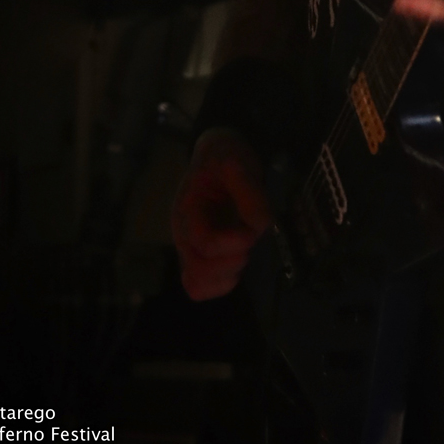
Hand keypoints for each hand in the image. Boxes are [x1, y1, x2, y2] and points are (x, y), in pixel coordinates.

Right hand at [171, 128, 272, 299]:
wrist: (218, 156)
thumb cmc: (224, 157)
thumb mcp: (238, 162)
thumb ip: (249, 191)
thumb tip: (260, 225)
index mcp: (188, 209)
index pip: (202, 242)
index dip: (230, 243)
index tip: (251, 231)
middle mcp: (184, 233)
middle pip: (197, 270)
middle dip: (231, 260)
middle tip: (248, 240)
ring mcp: (190, 248)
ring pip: (197, 285)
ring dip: (227, 275)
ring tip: (243, 252)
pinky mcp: (202, 257)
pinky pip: (202, 287)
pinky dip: (222, 284)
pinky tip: (237, 262)